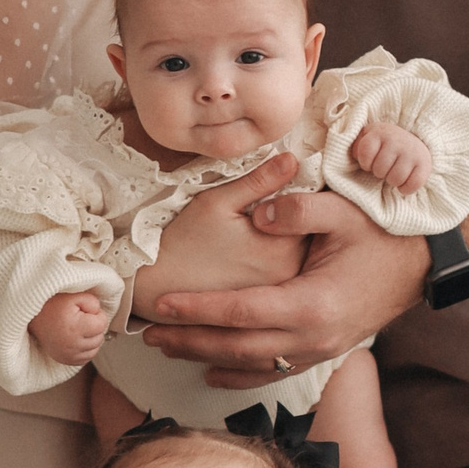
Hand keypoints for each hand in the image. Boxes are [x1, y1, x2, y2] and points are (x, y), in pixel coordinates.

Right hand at [29, 290, 109, 366]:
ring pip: (94, 350)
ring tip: (79, 328)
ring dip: (91, 339)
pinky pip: (85, 359)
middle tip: (81, 319)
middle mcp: (71, 344)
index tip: (85, 310)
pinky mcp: (64, 360)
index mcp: (75, 328)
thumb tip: (100, 313)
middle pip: (99, 338)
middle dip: (94, 327)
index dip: (97, 314)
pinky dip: (85, 350)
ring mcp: (67, 355)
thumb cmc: (53, 304)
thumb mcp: (74, 296)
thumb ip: (93, 302)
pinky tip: (78, 339)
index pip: (102, 324)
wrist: (32, 316)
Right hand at [129, 150, 306, 321]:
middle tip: (273, 207)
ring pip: (300, 258)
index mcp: (282, 247)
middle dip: (298, 219)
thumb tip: (292, 160)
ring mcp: (280, 295)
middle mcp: (290, 275)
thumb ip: (259, 180)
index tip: (285, 184)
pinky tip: (252, 255)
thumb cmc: (183, 242)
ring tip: (258, 232)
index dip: (299, 194)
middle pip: (310, 236)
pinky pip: (285, 278)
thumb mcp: (217, 202)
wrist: (157, 290)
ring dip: (290, 241)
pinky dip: (278, 264)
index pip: (311, 212)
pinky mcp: (268, 307)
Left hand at [145, 191, 427, 386]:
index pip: (241, 311)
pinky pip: (272, 372)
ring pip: (250, 365)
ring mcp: (318, 351)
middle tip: (148, 334)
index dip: (198, 310)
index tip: (162, 304)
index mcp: (312, 304)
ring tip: (168, 348)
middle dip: (189, 341)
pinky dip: (239, 374)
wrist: (420, 268)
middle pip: (236, 348)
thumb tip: (260, 213)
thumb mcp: (343, 211)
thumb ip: (298, 209)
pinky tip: (213, 371)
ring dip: (206, 359)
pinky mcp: (322, 354)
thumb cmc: (381, 236)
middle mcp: (312, 337)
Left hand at [347, 121, 433, 193]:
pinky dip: (405, 188)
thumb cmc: (383, 144)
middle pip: (379, 170)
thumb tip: (352, 156)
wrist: (413, 142)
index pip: (365, 153)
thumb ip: (354, 144)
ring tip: (392, 173)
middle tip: (384, 167)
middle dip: (379, 172)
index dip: (365, 163)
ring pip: (395, 179)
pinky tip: (403, 182)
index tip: (369, 162)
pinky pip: (412, 185)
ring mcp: (412, 152)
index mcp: (380, 132)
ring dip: (391, 181)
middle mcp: (397, 139)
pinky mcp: (425, 165)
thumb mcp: (366, 138)